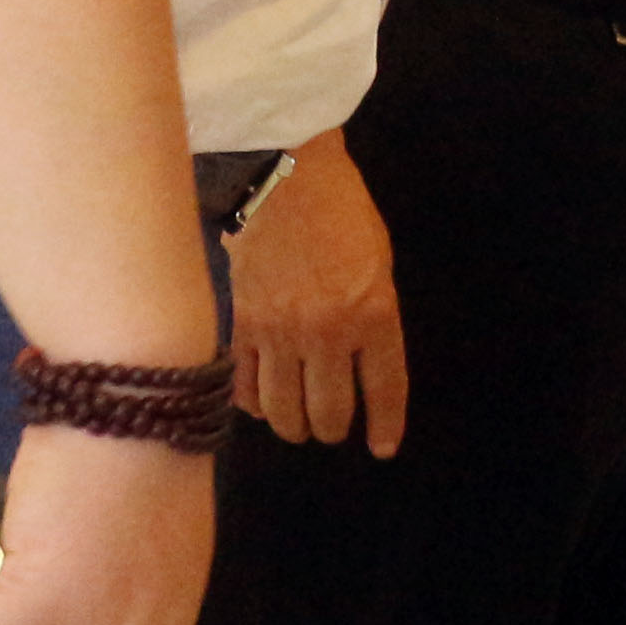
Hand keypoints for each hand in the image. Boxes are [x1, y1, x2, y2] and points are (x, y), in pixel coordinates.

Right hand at [226, 132, 405, 455]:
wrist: (284, 177)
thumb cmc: (341, 212)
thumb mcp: (378, 263)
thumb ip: (373, 316)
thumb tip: (361, 363)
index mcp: (373, 313)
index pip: (384, 389)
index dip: (385, 425)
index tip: (382, 447)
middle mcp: (327, 332)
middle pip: (329, 411)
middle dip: (332, 430)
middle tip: (332, 429)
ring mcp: (280, 332)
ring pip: (283, 410)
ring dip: (293, 426)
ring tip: (298, 425)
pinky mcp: (241, 325)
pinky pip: (243, 386)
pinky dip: (253, 404)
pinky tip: (262, 403)